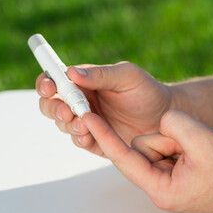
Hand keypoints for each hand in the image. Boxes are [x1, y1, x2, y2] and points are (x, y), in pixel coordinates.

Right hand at [36, 62, 173, 155]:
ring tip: (83, 123)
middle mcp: (81, 101)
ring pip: (62, 124)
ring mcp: (87, 122)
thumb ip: (100, 74)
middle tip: (67, 111)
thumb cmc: (147, 92)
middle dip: (53, 108)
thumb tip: (70, 72)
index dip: (46, 83)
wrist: (165, 119)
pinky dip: (79, 138)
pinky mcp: (95, 140)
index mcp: (84, 82)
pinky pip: (78, 141)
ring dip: (67, 124)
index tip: (50, 88)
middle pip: (51, 104)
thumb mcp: (127, 77)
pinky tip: (88, 136)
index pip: (55, 80)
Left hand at [82, 110, 212, 212]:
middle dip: (163, 139)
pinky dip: (177, 141)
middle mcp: (158, 185)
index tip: (87, 117)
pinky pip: (164, 145)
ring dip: (174, 139)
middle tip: (189, 145)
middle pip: (141, 148)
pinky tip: (195, 148)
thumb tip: (161, 119)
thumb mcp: (204, 141)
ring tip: (198, 148)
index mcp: (160, 188)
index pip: (123, 157)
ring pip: (153, 144)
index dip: (104, 135)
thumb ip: (174, 125)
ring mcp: (165, 177)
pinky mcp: (172, 169)